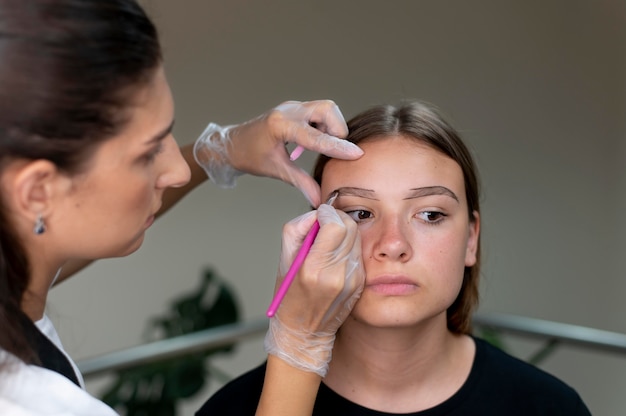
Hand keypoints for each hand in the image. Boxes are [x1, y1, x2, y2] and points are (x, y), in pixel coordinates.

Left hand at [193, 100, 362, 205]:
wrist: (232, 144)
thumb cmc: (250, 156)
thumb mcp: (277, 170)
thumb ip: (301, 182)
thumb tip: (318, 199)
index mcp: (281, 125)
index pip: (316, 136)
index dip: (337, 147)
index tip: (356, 154)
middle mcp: (289, 110)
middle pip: (327, 110)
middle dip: (337, 129)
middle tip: (334, 150)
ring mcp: (292, 107)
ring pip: (326, 109)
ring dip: (331, 128)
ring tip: (322, 147)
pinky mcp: (295, 109)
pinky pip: (318, 112)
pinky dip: (323, 127)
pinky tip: (312, 144)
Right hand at [264, 203, 364, 376]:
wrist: (305, 332)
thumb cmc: (289, 298)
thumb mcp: (283, 260)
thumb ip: (297, 229)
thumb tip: (316, 214)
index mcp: (314, 269)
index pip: (335, 225)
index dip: (327, 213)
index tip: (319, 214)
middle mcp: (337, 275)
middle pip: (350, 228)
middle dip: (336, 218)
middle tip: (324, 223)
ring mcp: (352, 281)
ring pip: (357, 238)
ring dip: (343, 232)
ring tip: (328, 242)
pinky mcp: (360, 284)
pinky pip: (358, 253)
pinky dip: (347, 248)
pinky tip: (335, 257)